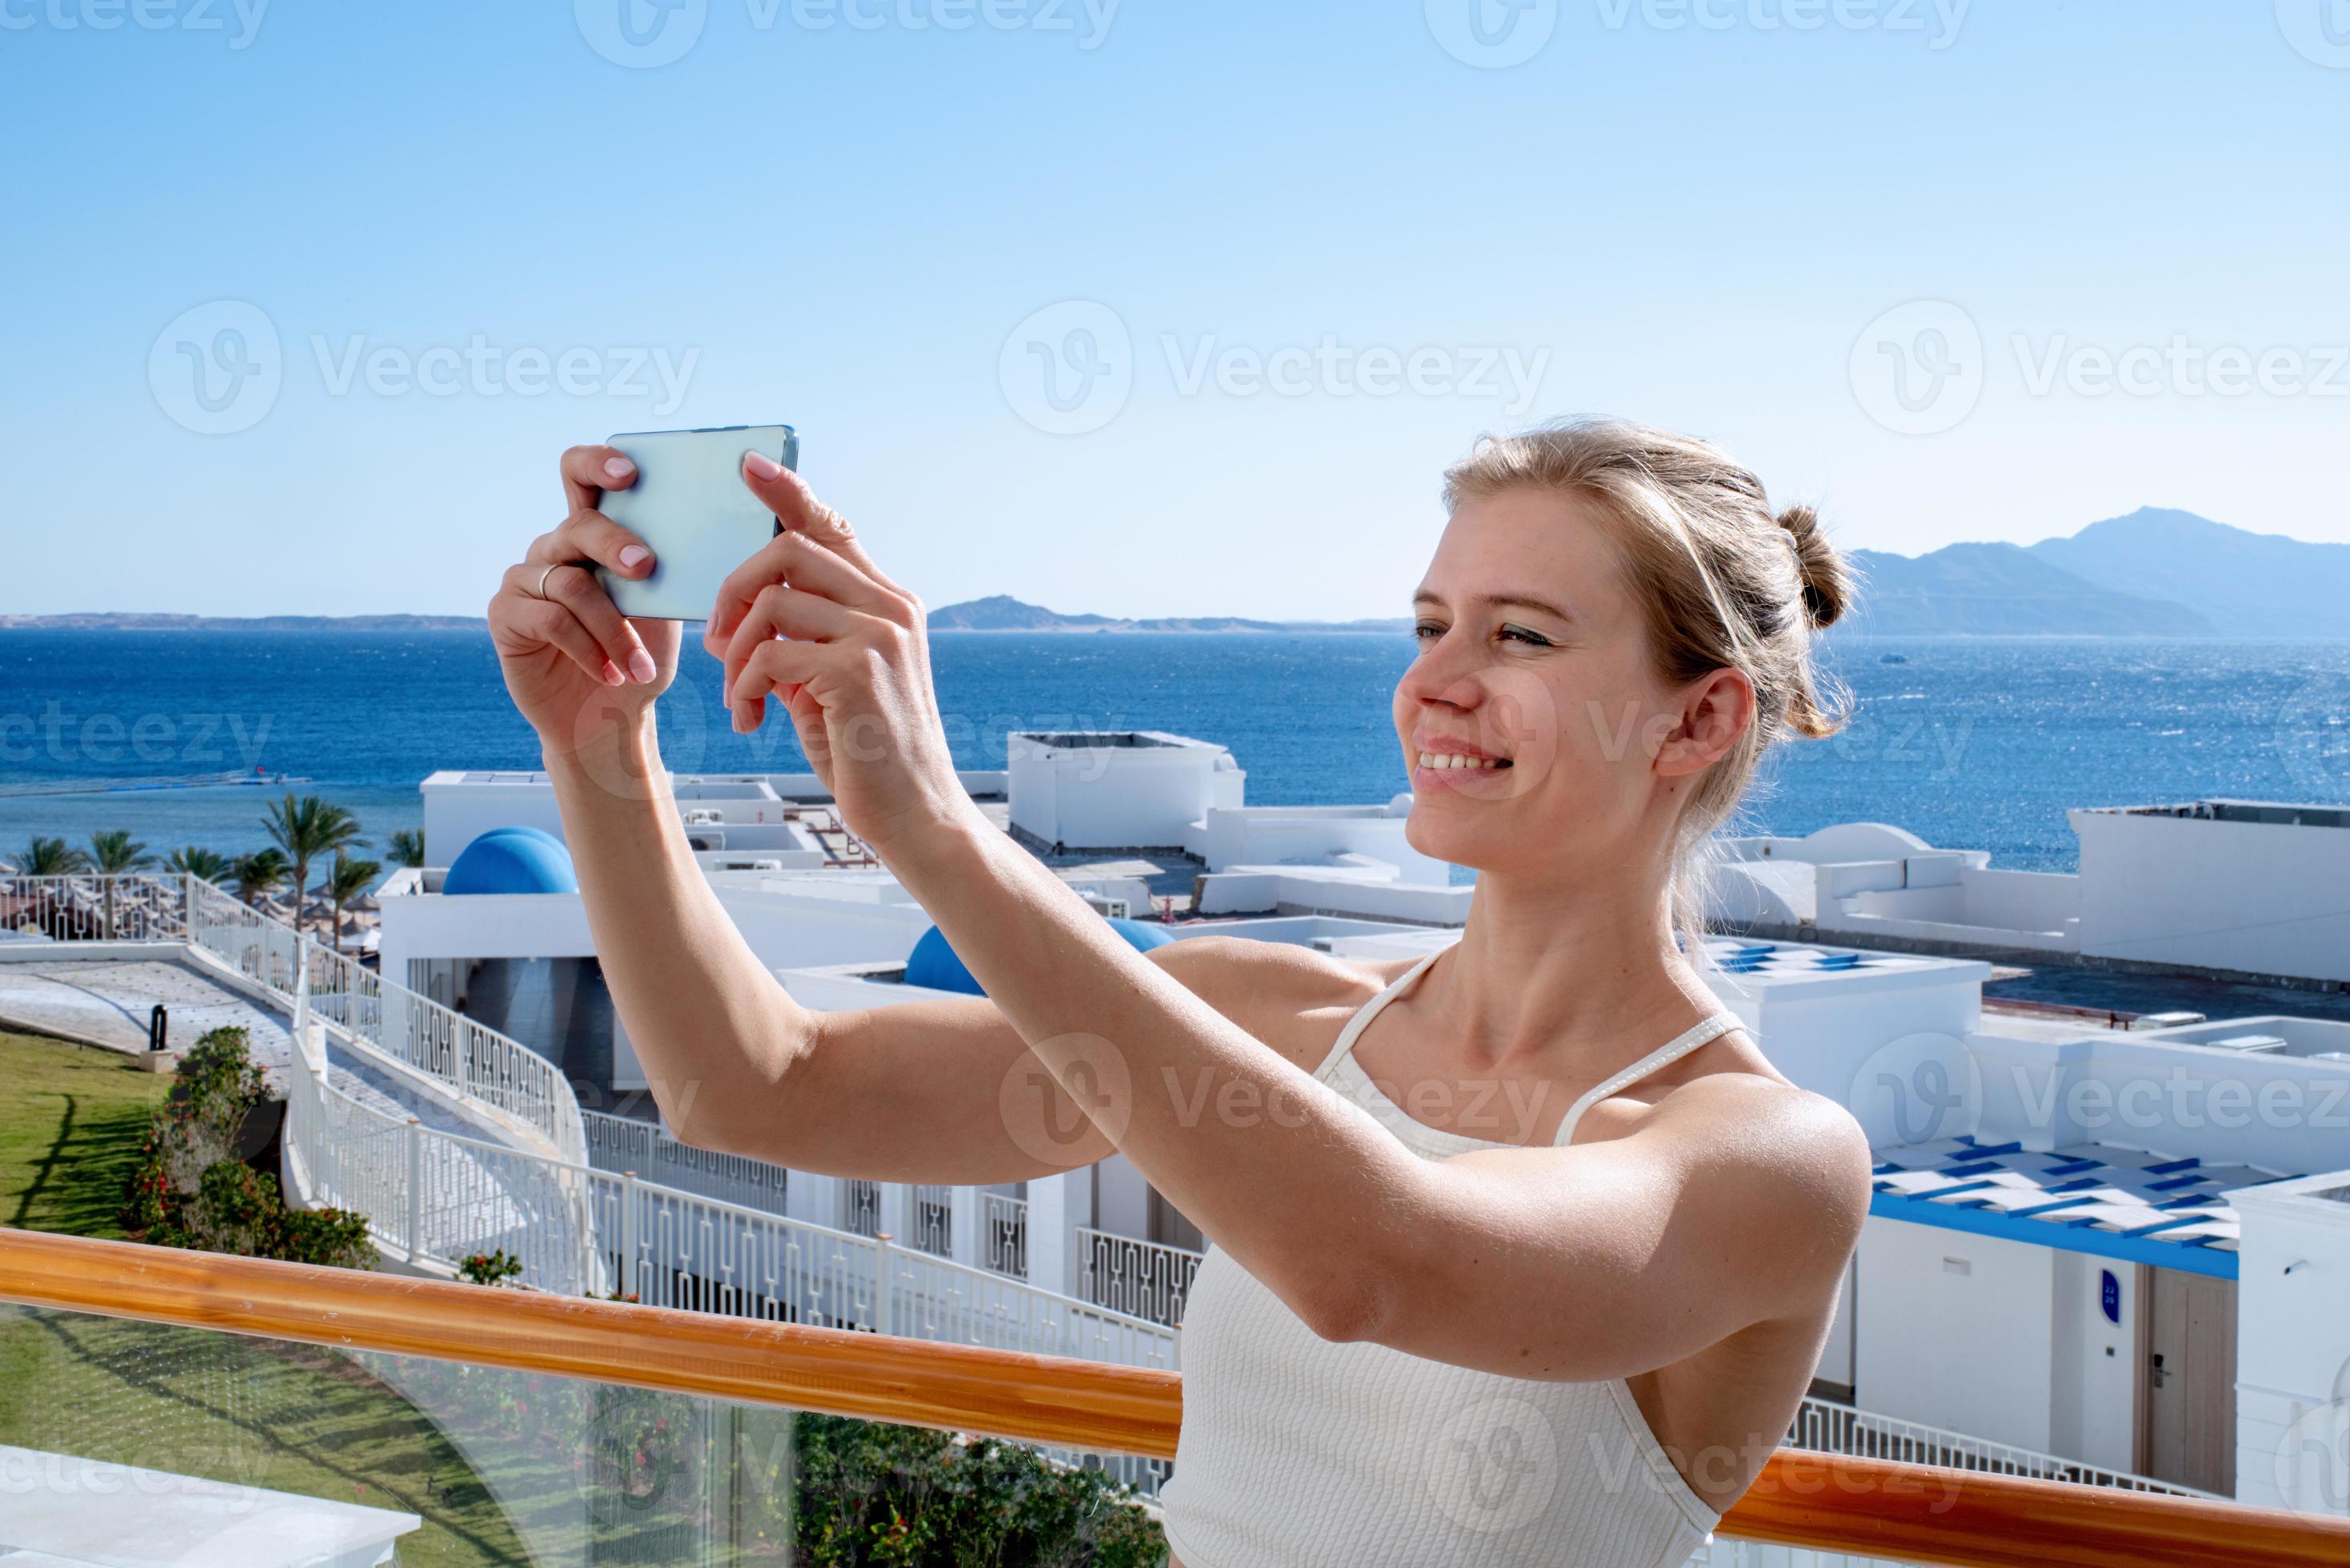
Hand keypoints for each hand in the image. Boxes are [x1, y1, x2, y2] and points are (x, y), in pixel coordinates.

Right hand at [488, 445, 682, 756]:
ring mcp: (525, 580)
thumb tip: (704, 539)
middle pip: (579, 527)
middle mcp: (554, 550)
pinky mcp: (505, 615)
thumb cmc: (640, 660)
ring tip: (639, 666)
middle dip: (616, 545)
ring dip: (614, 629)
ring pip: (572, 584)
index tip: (628, 472)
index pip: (580, 477)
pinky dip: (589, 649)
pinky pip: (550, 619)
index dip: (596, 464)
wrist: (606, 722)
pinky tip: (612, 674)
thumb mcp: (664, 614)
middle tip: (646, 569)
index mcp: (593, 536)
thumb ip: (668, 574)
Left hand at [706, 456, 973, 857]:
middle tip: (716, 640)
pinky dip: (743, 687)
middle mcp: (891, 607)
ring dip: (735, 649)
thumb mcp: (832, 685)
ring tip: (736, 693)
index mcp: (889, 604)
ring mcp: (878, 636)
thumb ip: (804, 641)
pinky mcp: (857, 672)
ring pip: (772, 600)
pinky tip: (750, 720)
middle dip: (733, 589)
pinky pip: (768, 654)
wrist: (917, 817)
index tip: (748, 466)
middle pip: (788, 550)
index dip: (788, 493)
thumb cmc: (870, 756)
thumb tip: (751, 617)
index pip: (832, 529)